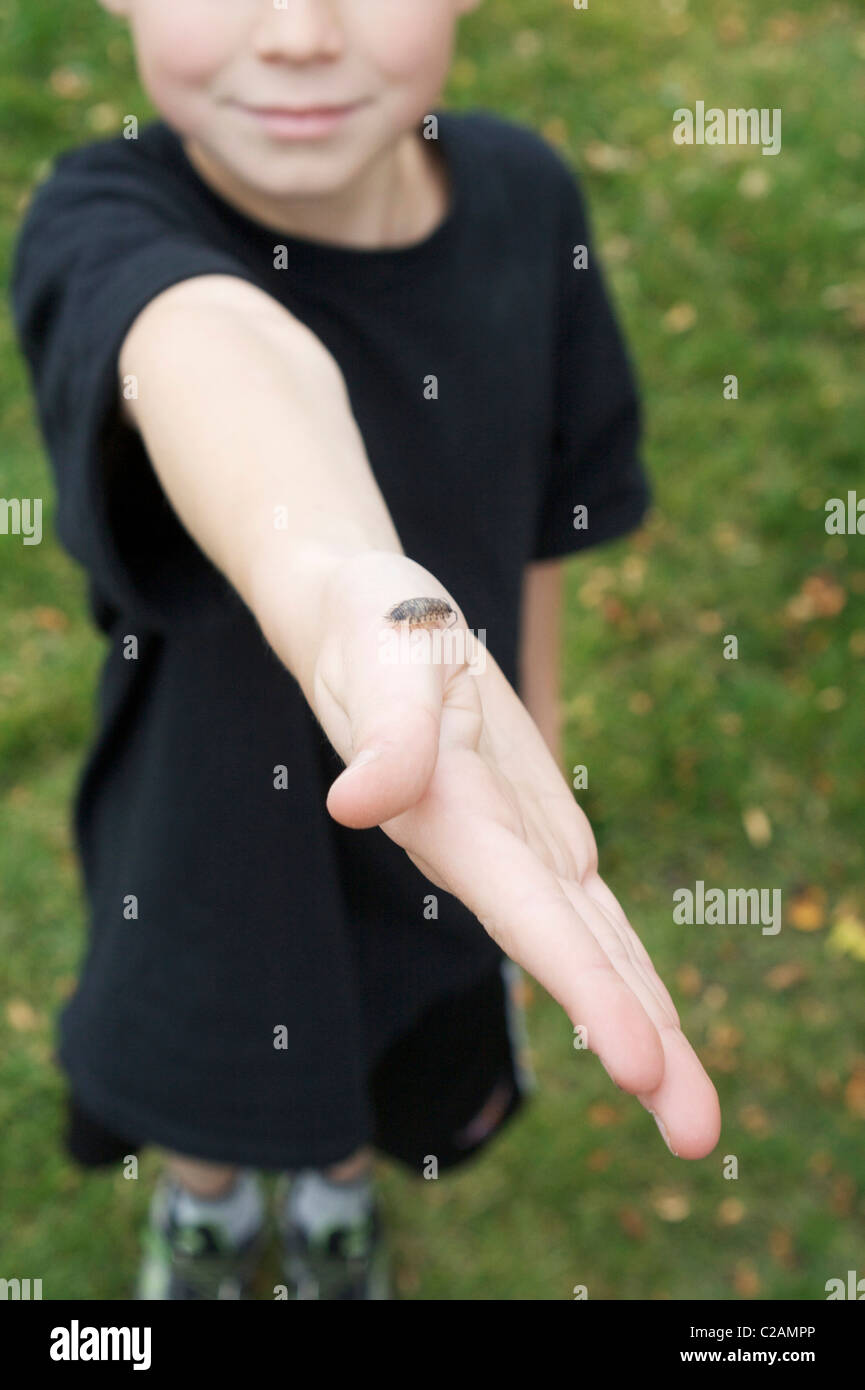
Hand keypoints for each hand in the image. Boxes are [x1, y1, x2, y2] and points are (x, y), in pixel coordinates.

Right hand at [311, 551, 720, 1159]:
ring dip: (644, 1025)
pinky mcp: (537, 830)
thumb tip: (357, 804)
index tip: (644, 1069)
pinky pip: (591, 911)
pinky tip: (656, 1023)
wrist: (365, 624)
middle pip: (573, 958)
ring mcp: (517, 848)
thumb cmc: (371, 628)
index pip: (530, 915)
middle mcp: (489, 853)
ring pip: (592, 946)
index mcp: (455, 819)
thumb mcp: (381, 651)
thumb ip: (383, 729)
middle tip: (698, 1138)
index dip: (587, 989)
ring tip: (692, 1112)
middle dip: (636, 1045)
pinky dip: (626, 969)